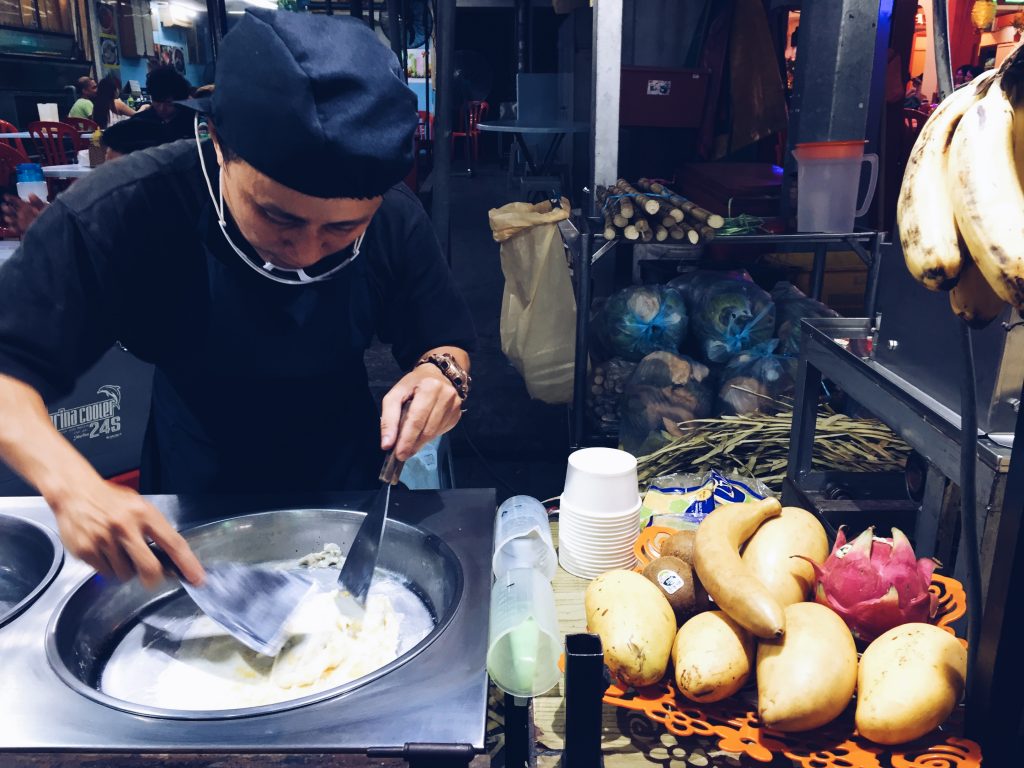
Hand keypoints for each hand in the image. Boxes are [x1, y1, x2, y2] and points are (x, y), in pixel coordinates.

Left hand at [1, 194, 46, 236]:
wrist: (49, 234)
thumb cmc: (50, 221)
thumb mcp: (46, 208)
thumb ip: (38, 201)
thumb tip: (30, 195)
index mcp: (26, 208)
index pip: (15, 201)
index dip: (10, 198)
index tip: (5, 196)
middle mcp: (21, 215)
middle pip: (11, 210)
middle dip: (6, 208)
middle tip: (3, 206)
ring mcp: (21, 224)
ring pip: (11, 220)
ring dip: (8, 218)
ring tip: (6, 217)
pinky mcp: (22, 232)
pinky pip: (15, 230)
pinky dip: (12, 228)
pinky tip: (11, 228)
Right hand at [50, 478, 204, 588]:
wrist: (75, 491)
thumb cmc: (110, 500)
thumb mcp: (138, 506)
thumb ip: (154, 529)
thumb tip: (171, 559)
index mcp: (144, 513)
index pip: (173, 543)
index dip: (188, 564)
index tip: (197, 578)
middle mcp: (125, 526)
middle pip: (149, 568)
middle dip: (154, 579)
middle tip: (152, 578)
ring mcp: (104, 539)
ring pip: (125, 574)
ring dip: (126, 570)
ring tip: (119, 552)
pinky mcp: (86, 550)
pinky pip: (105, 573)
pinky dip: (108, 568)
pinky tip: (104, 551)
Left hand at [381, 364, 462, 460]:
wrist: (437, 374)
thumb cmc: (413, 384)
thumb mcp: (395, 395)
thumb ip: (389, 418)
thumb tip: (387, 444)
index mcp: (430, 387)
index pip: (417, 419)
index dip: (407, 439)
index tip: (398, 454)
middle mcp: (446, 396)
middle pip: (427, 429)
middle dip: (413, 444)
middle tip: (402, 454)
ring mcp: (455, 406)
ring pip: (434, 433)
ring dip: (420, 442)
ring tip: (410, 444)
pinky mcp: (457, 414)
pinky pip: (441, 432)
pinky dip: (429, 436)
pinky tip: (422, 431)